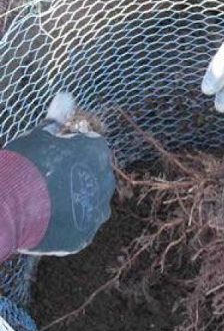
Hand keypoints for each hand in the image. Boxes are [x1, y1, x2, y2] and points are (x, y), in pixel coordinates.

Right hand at [4, 93, 114, 256]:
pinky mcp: (85, 235)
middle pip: (97, 175)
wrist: (7, 205)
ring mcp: (96, 211)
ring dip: (79, 199)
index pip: (93, 147)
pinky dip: (70, 223)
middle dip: (81, 174)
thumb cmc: (24, 164)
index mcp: (98, 152)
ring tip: (51, 200)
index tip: (55, 156)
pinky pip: (81, 226)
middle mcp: (106, 181)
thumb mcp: (40, 136)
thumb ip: (58, 118)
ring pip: (93, 202)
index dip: (74, 150)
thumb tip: (67, 96)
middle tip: (51, 179)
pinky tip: (50, 219)